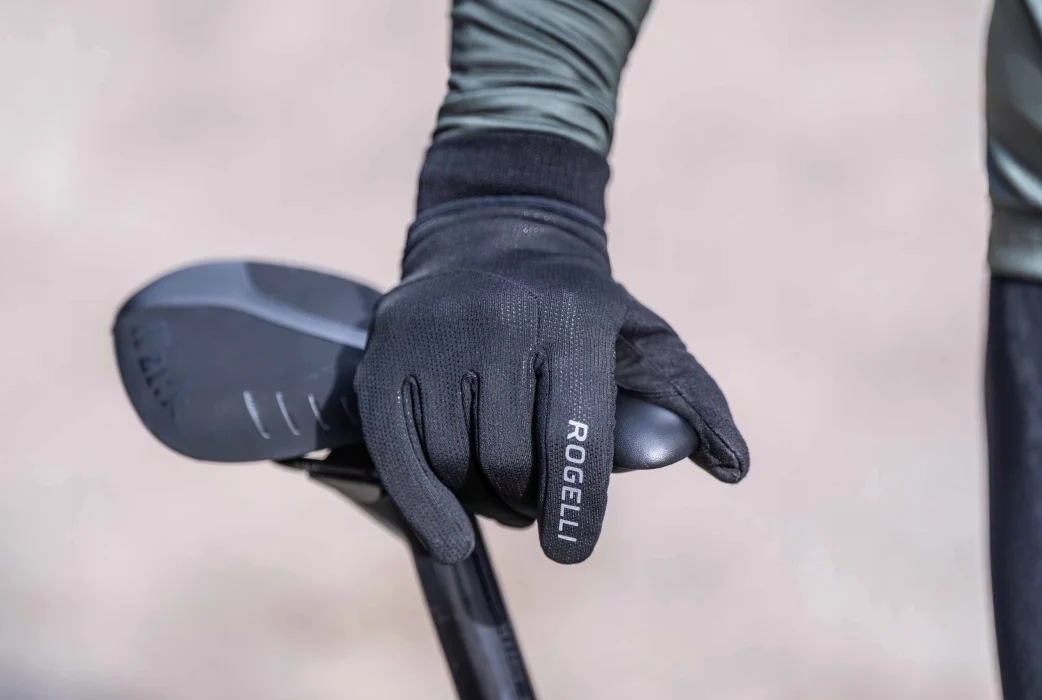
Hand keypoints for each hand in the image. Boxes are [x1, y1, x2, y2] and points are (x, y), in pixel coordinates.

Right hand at [354, 193, 748, 564]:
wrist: (493, 239)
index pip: (576, 435)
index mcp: (573, 318)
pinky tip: (447, 533)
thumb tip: (734, 467)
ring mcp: (433, 336)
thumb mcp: (644, 338)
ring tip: (503, 496)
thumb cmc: (579, 310)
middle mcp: (498, 321)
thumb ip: (691, 401)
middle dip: (530, 502)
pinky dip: (421, 505)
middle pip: (512, 460)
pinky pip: (396, 452)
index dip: (576, 505)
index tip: (570, 549)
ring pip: (454, 463)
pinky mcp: (385, 356)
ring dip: (482, 502)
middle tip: (538, 508)